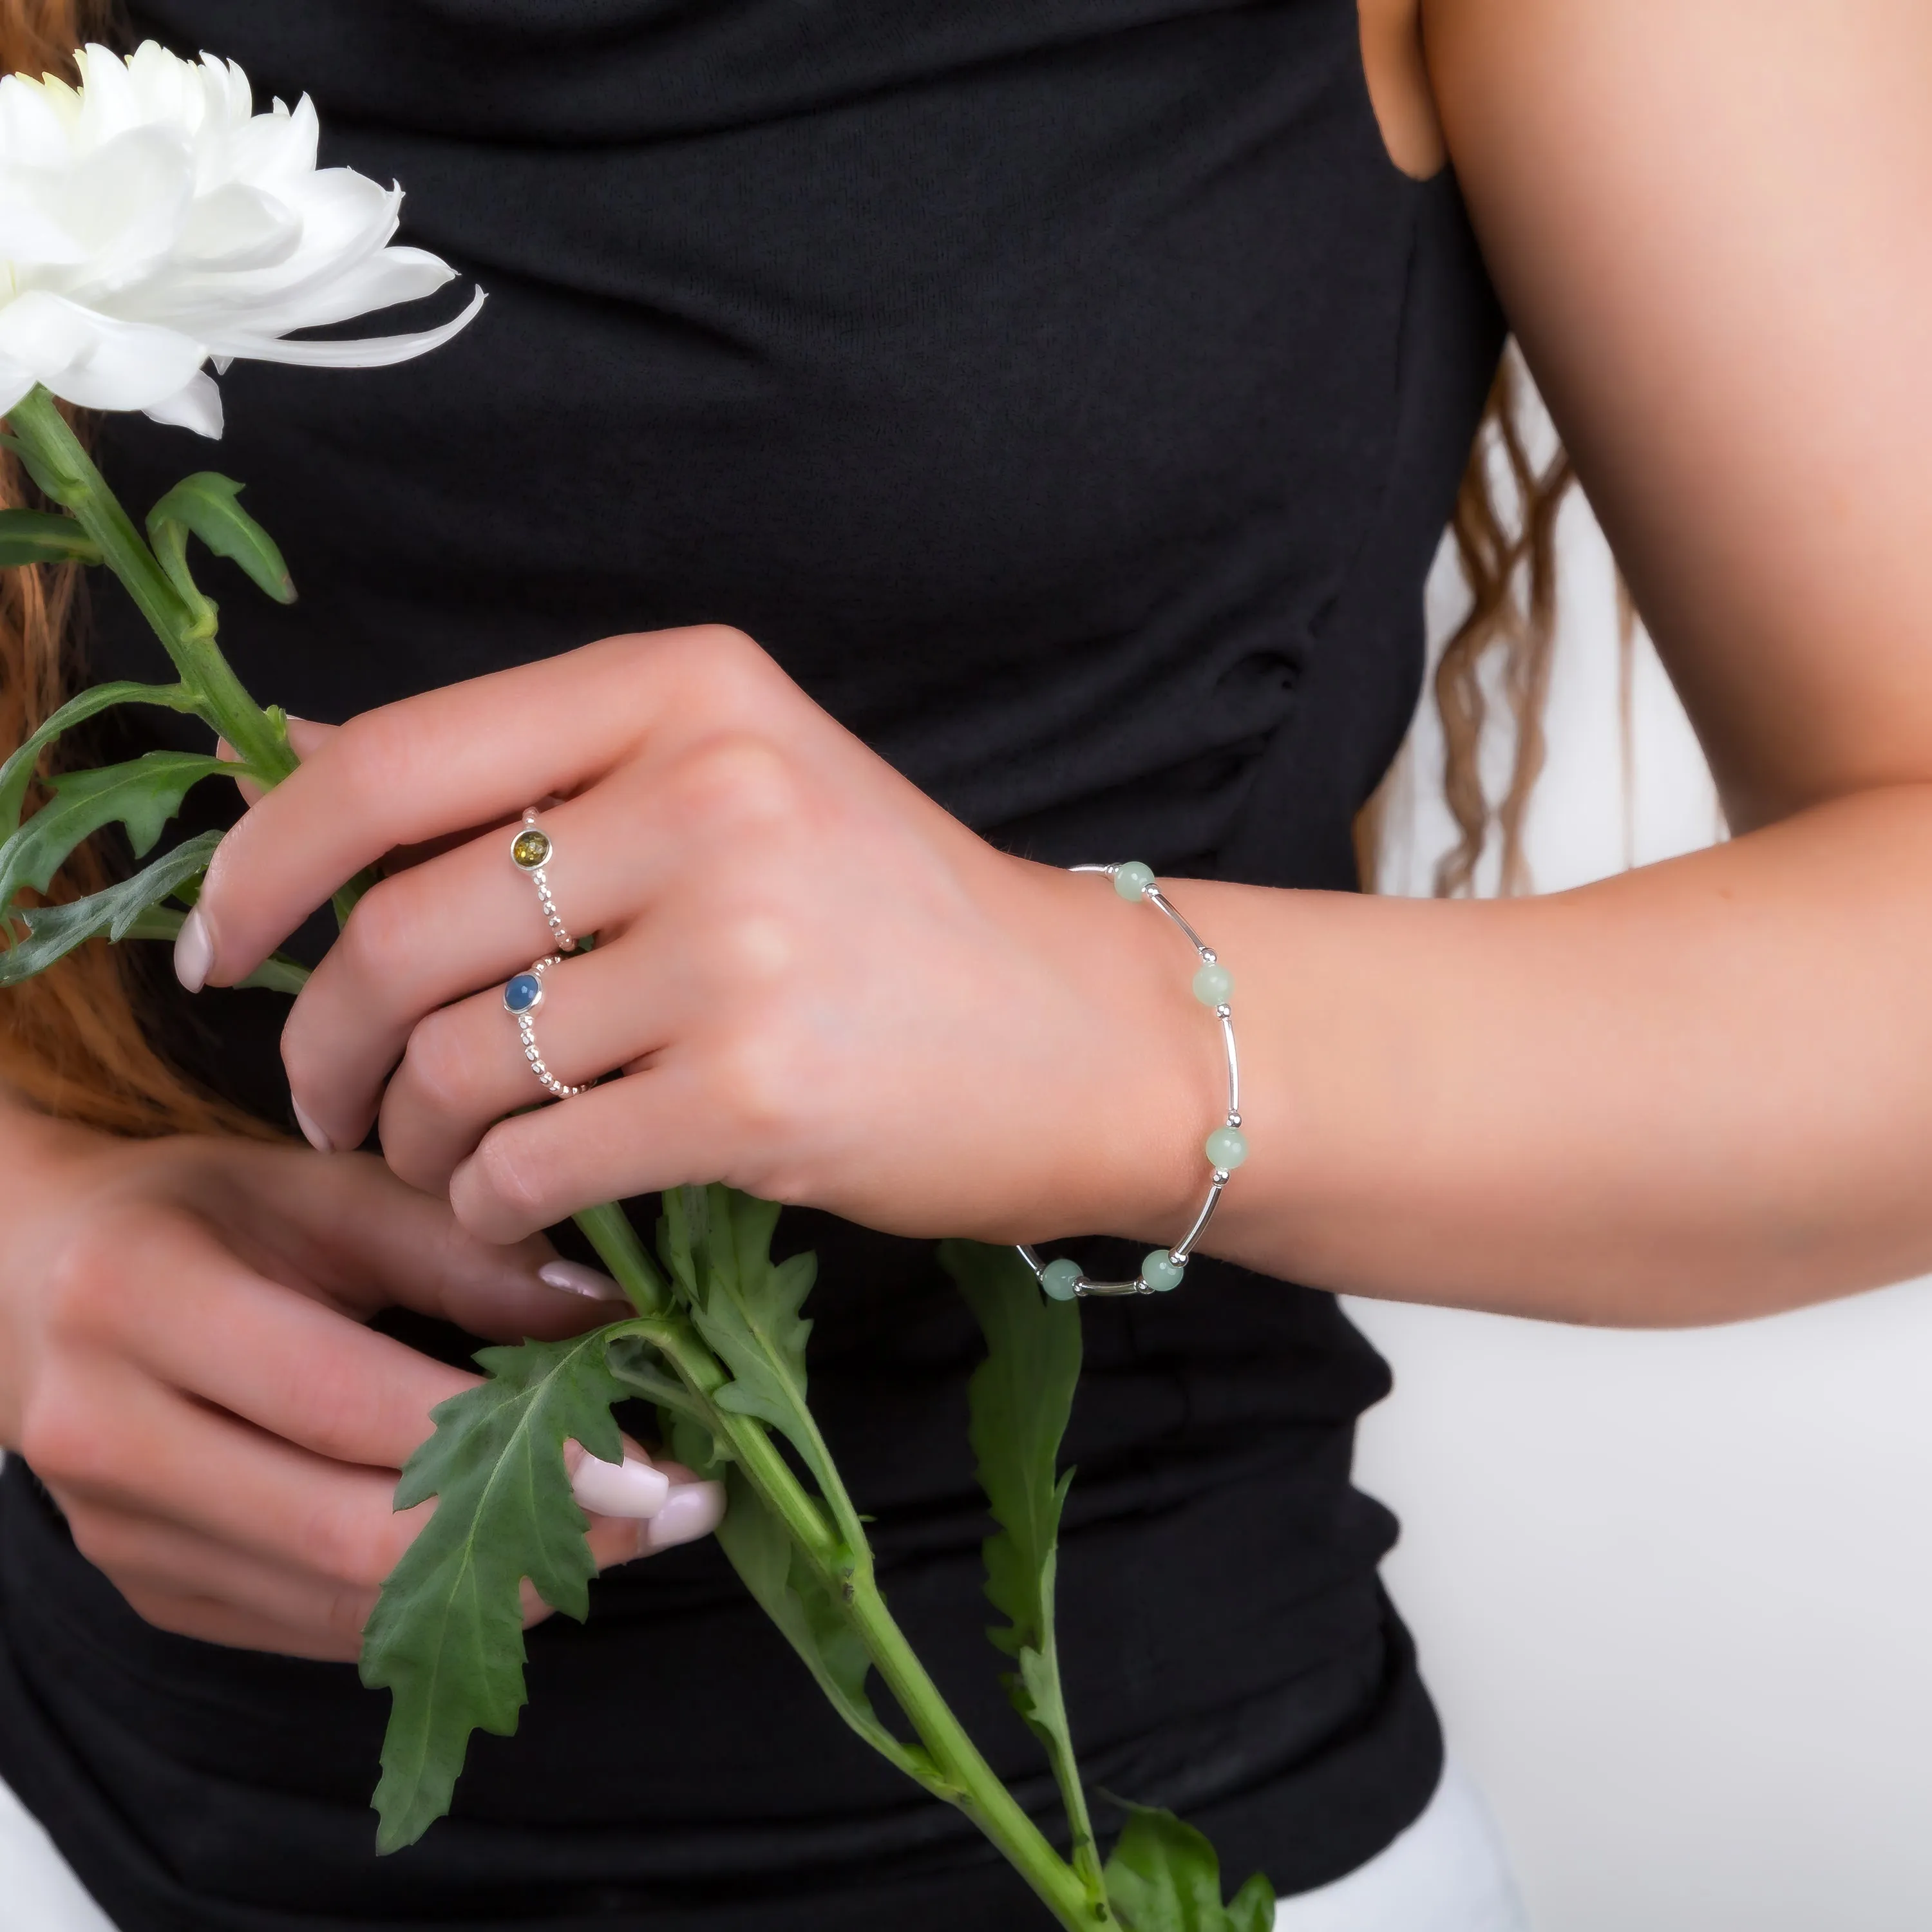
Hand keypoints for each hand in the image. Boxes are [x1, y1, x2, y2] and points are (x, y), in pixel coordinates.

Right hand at [0, 1105, 723, 1660]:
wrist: (33, 1277)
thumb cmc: (198, 1212)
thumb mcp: (323, 1190)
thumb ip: (463, 1247)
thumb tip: (616, 1314)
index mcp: (145, 1301)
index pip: (354, 1404)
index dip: (516, 1442)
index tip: (652, 1451)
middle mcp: (109, 1435)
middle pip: (350, 1533)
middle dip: (536, 1534)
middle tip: (672, 1508)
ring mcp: (120, 1534)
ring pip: (342, 1604)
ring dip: (506, 1584)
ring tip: (629, 1533)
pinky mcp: (150, 1588)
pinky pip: (314, 1627)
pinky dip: (436, 1602)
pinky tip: (528, 1552)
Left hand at [183, 628, 1221, 1246]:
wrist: (1088, 1032)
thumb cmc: (898, 917)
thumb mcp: (731, 786)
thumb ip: (534, 779)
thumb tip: (293, 774)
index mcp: (688, 689)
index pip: (391, 761)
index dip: (261, 862)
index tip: (216, 946)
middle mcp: (710, 792)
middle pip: (402, 928)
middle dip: (326, 1042)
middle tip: (330, 1098)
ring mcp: (740, 941)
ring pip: (459, 1060)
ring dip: (412, 1138)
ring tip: (443, 1161)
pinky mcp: (758, 1089)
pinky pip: (533, 1161)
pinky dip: (492, 1206)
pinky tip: (519, 1210)